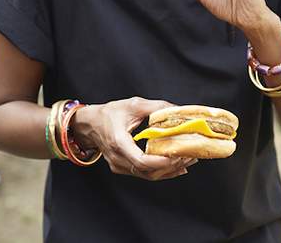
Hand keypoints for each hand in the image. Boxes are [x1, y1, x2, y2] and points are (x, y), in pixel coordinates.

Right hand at [72, 97, 196, 180]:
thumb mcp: (133, 104)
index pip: (141, 161)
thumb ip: (156, 107)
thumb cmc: (109, 113)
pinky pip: (144, 174)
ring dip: (169, 170)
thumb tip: (178, 109)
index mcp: (118, 142)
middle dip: (172, 165)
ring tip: (187, 160)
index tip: (178, 155)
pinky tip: (176, 165)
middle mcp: (118, 159)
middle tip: (190, 155)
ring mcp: (119, 166)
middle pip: (148, 171)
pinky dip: (161, 171)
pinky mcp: (123, 168)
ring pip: (148, 176)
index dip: (161, 162)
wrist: (89, 124)